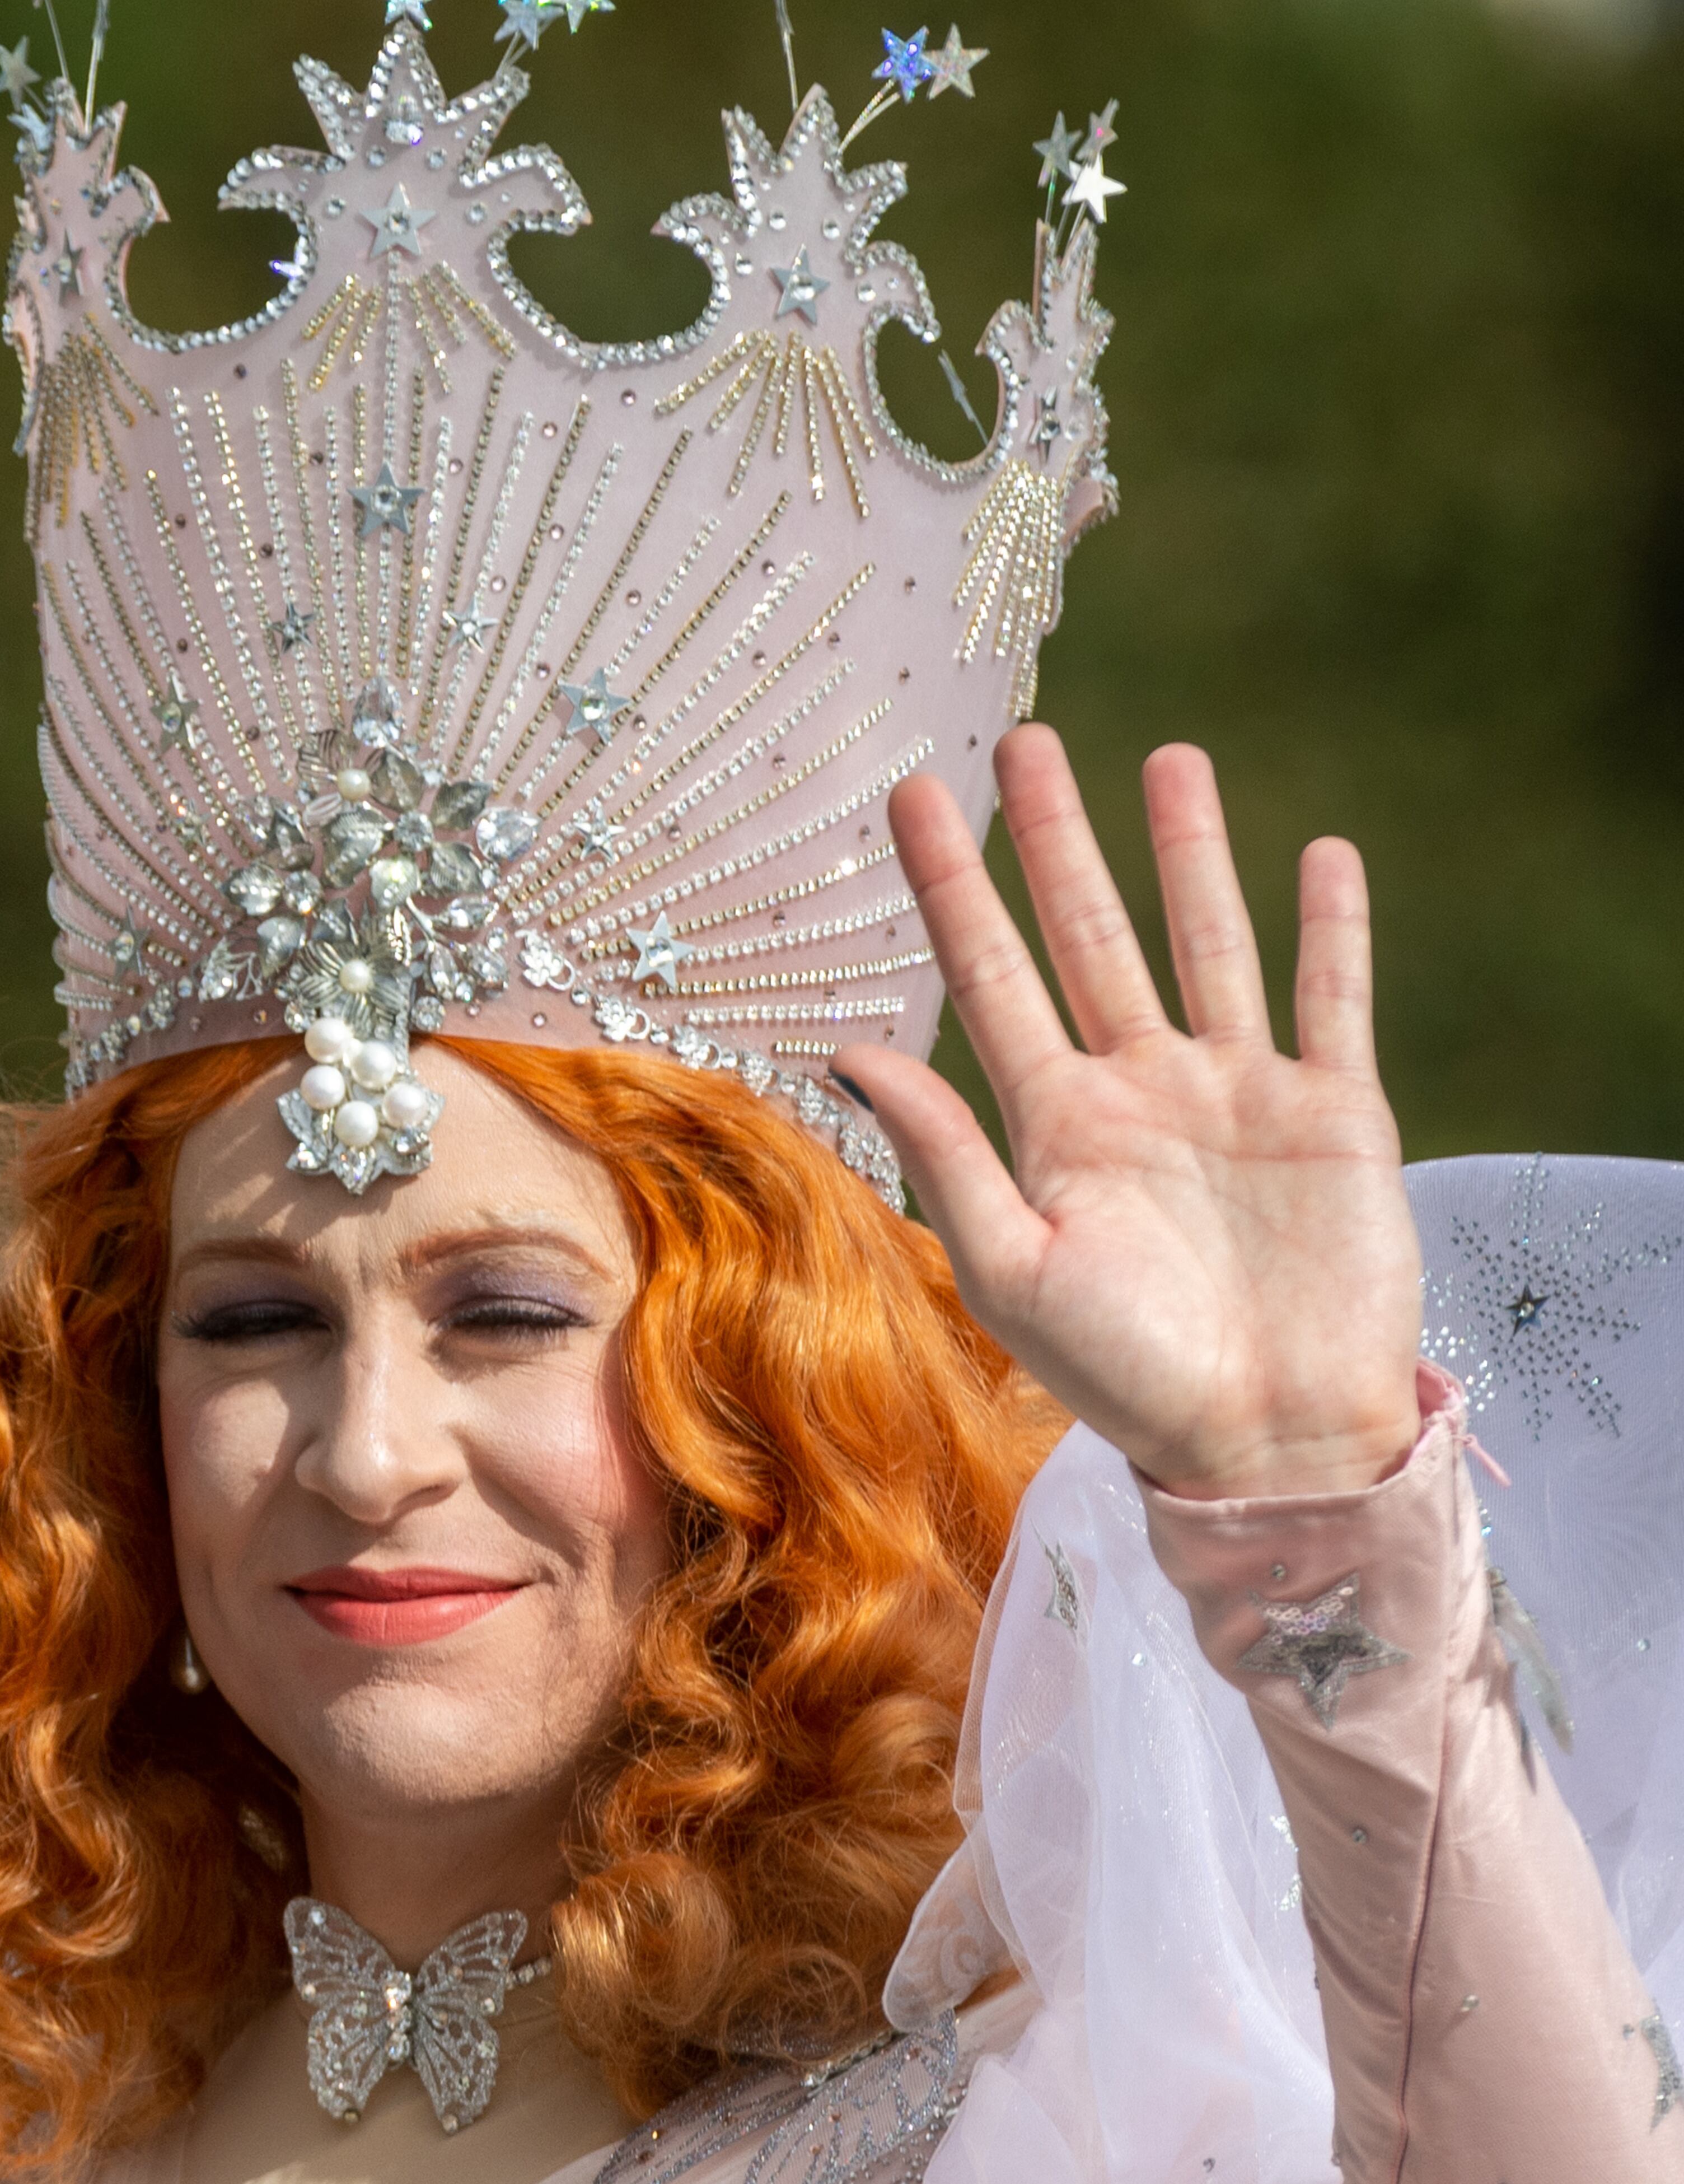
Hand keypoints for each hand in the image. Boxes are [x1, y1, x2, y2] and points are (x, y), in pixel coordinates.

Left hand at [837, 729, 1425, 1501]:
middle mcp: (1141, 1095)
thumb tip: (847, 1049)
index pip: (990, 979)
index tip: (913, 797)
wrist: (1269, 1442)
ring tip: (1167, 759)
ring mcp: (1240, 1095)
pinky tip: (1319, 854)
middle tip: (1022, 741)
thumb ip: (943, 1153)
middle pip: (1089, 936)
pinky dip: (1331, 929)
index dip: (951, 887)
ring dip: (1190, 853)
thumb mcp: (1015, 1270)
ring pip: (1207, 941)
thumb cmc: (1132, 1381)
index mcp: (1057, 1129)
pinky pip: (1332, 998)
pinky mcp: (1335, 1113)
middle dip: (1054, 841)